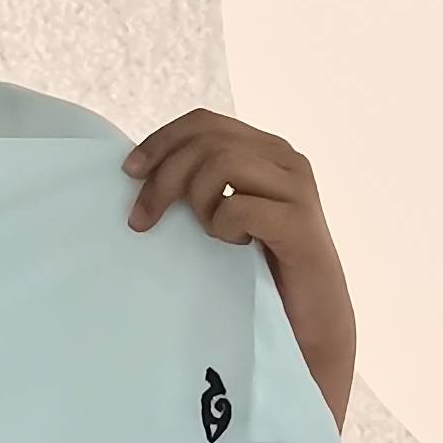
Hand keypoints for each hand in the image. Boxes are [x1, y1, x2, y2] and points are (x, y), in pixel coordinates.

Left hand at [123, 112, 355, 426]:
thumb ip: (203, 184)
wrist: (313, 320)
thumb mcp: (227, 215)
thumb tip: (141, 168)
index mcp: (266, 151)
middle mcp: (285, 160)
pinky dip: (222, 226)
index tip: (130, 172)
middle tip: (143, 220)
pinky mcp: (299, 223)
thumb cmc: (263, 269)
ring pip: (222, 164)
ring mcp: (296, 189)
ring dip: (198, 201)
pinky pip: (239, 206)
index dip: (161, 140)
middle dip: (164, 177)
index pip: (204, 122)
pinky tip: (233, 246)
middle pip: (207, 140)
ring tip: (209, 234)